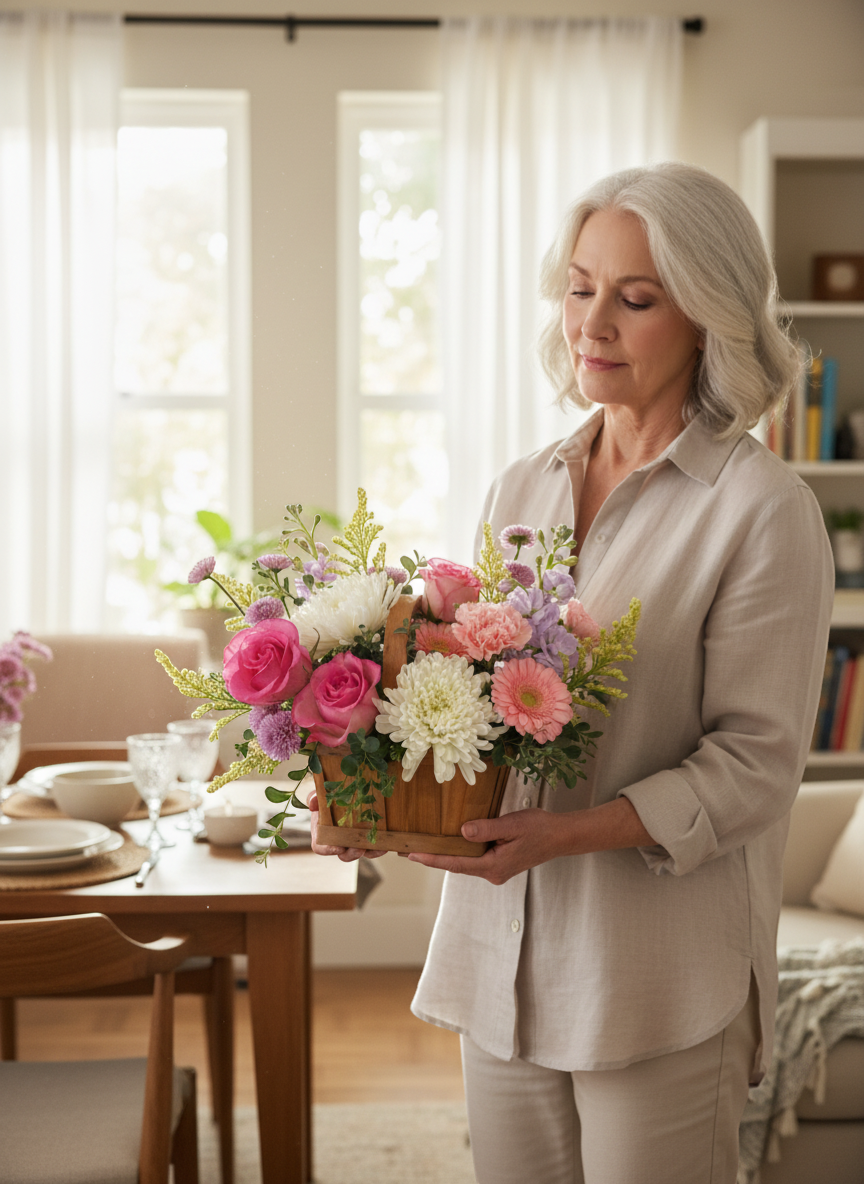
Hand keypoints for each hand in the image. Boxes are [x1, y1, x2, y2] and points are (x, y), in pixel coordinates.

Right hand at [308, 795, 387, 861]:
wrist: (348, 792)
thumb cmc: (330, 796)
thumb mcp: (320, 794)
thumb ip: (313, 797)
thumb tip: (313, 803)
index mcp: (323, 832)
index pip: (321, 847)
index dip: (328, 850)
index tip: (337, 848)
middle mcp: (339, 840)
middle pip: (343, 854)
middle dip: (351, 854)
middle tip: (359, 849)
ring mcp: (354, 841)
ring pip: (361, 852)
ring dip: (368, 853)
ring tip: (376, 846)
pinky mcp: (367, 839)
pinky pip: (374, 848)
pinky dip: (379, 848)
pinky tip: (385, 844)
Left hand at [407, 808, 563, 883]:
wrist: (560, 836)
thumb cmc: (539, 829)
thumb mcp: (512, 825)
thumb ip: (486, 829)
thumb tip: (462, 831)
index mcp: (494, 867)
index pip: (456, 863)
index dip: (432, 858)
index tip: (412, 855)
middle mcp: (492, 873)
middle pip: (457, 865)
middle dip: (433, 857)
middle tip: (407, 849)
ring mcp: (496, 870)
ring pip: (465, 862)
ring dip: (445, 854)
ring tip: (422, 846)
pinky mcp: (499, 864)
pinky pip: (474, 859)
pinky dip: (460, 851)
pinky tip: (450, 843)